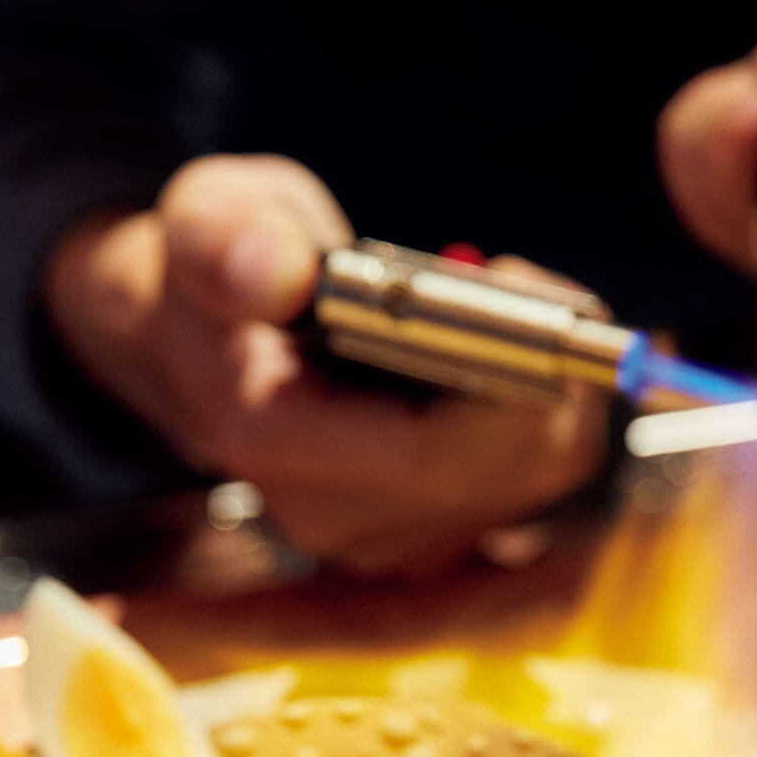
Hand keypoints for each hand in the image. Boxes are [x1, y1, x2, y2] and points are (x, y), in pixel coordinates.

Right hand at [41, 154, 609, 572]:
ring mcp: (386, 535)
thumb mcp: (203, 222)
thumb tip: (277, 276)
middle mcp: (333, 517)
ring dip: (556, 380)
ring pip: (537, 471)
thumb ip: (227, 244)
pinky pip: (540, 471)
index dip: (502, 375)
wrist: (200, 339)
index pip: (429, 454)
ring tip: (518, 298)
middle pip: (502, 470)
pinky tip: (520, 343)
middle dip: (544, 370)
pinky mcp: (430, 529)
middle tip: (527, 279)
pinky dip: (554, 401)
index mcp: (270, 445)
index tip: (516, 282)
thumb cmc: (217, 270)